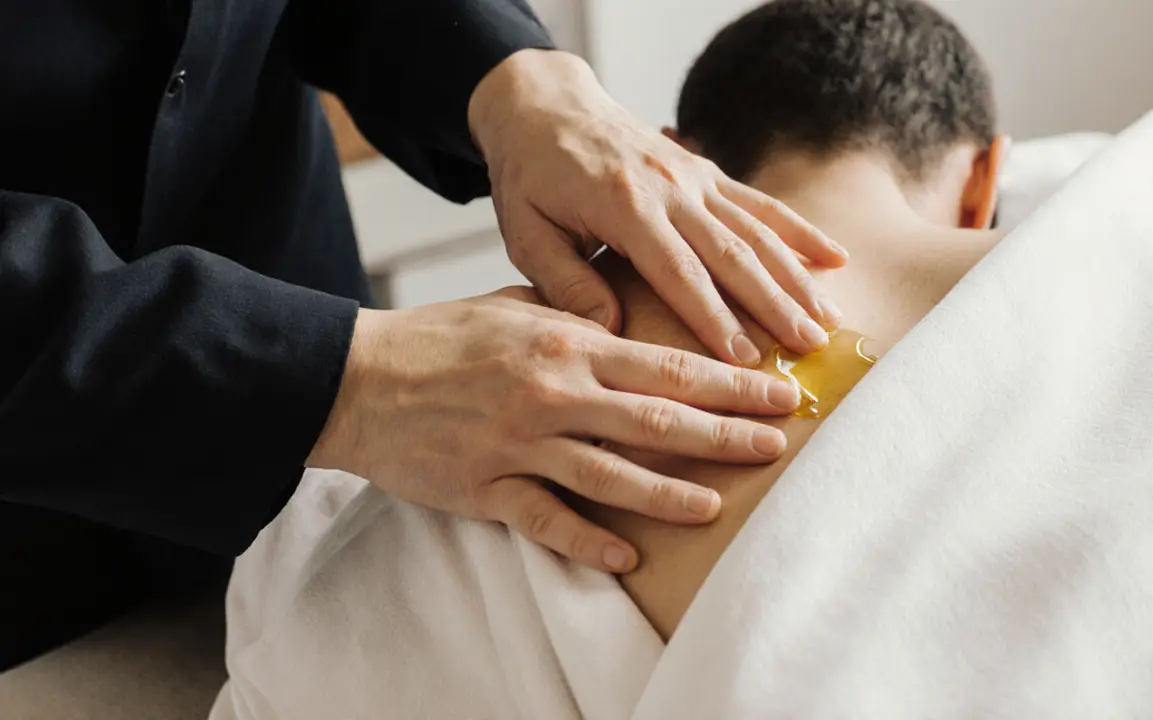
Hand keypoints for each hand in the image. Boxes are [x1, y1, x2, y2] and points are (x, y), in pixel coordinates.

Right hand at [307, 288, 801, 573]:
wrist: (358, 377)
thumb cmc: (440, 337)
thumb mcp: (513, 306)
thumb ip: (576, 313)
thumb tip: (627, 315)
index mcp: (566, 343)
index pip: (667, 365)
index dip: (731, 382)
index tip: (779, 390)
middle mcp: (553, 392)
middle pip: (656, 419)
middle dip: (725, 434)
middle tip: (777, 445)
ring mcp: (521, 443)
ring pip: (612, 475)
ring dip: (669, 493)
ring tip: (716, 505)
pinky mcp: (487, 488)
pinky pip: (547, 519)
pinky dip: (588, 541)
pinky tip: (626, 560)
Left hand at [468, 50, 848, 367]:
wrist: (545, 105)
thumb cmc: (530, 177)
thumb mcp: (525, 231)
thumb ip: (563, 281)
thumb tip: (606, 331)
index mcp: (623, 206)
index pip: (678, 273)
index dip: (713, 318)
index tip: (743, 360)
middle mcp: (669, 187)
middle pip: (732, 254)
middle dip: (774, 304)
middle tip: (810, 348)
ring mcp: (694, 175)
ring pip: (756, 230)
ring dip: (796, 276)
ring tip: (828, 320)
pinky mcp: (705, 170)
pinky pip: (759, 203)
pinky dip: (799, 231)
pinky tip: (835, 259)